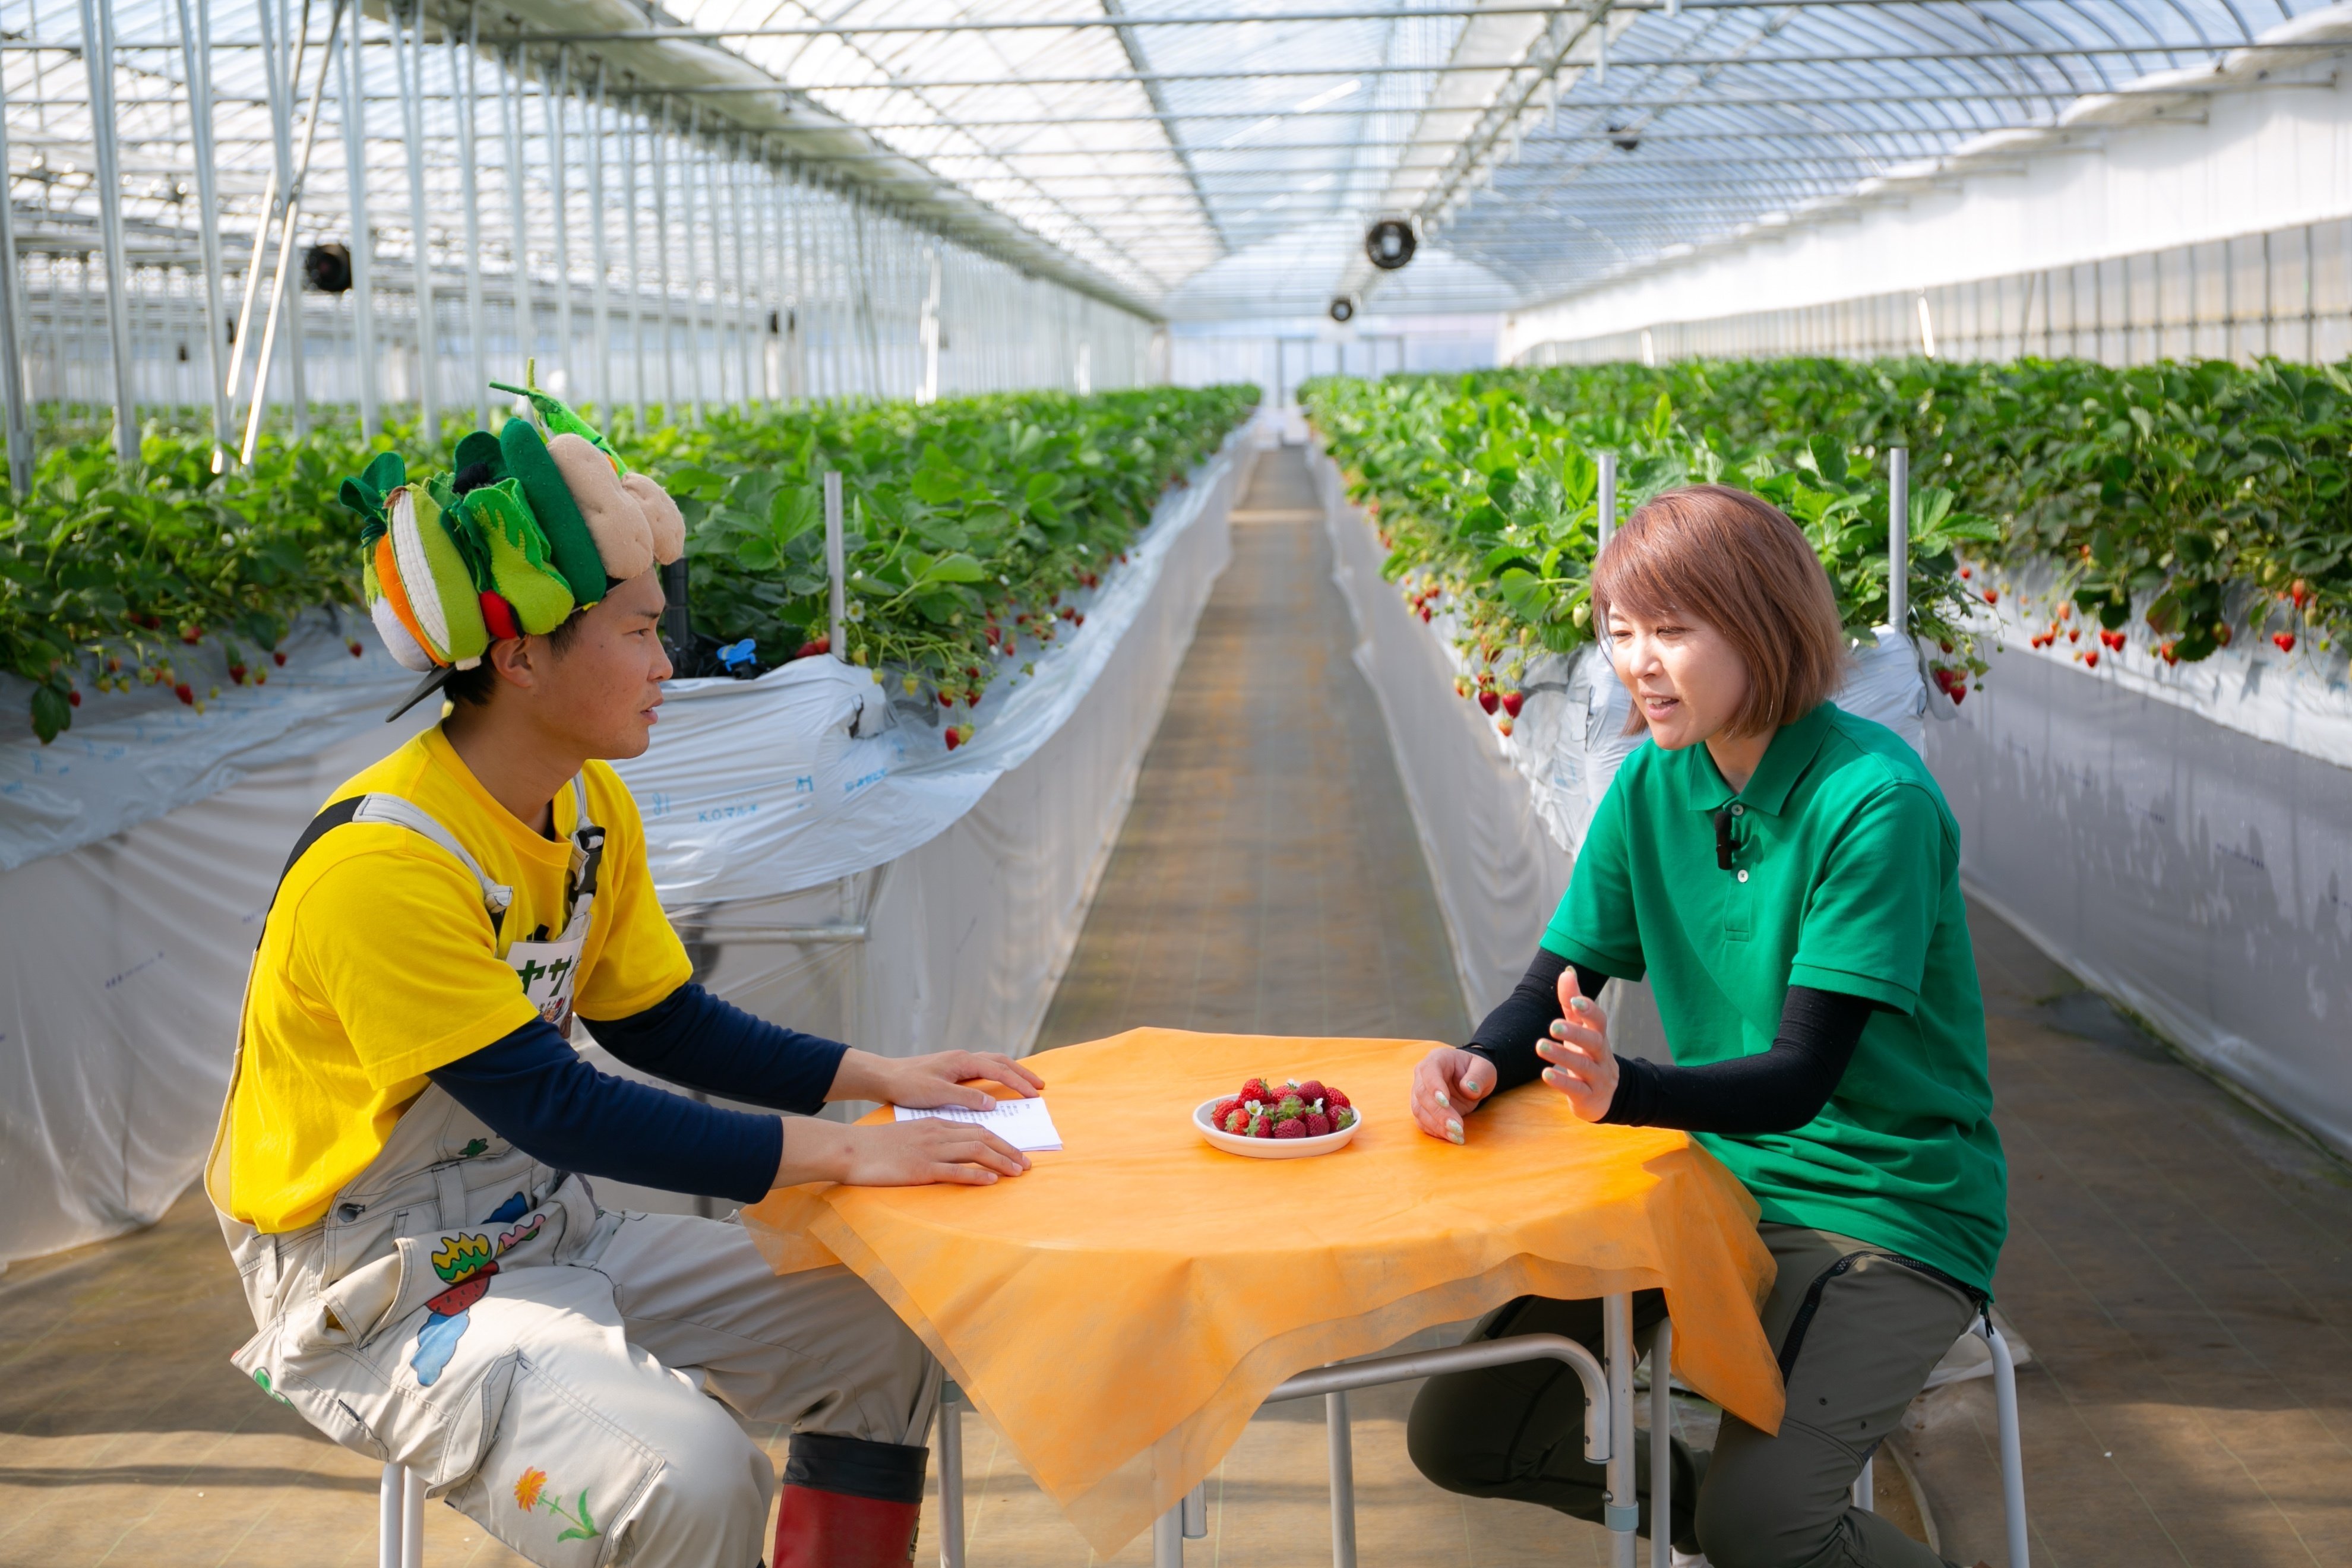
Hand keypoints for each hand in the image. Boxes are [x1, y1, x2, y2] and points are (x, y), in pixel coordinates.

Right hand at [777, 1115, 1030, 1188]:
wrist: (852, 1148)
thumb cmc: (878, 1146)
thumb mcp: (911, 1135)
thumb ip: (933, 1139)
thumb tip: (953, 1152)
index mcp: (936, 1125)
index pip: (977, 1129)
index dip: (1001, 1141)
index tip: (1017, 1152)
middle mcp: (938, 1134)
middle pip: (983, 1138)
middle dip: (1009, 1151)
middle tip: (1028, 1164)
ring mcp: (930, 1151)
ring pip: (975, 1152)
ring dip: (1001, 1161)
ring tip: (1018, 1172)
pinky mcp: (921, 1168)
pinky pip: (954, 1171)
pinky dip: (976, 1175)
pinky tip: (991, 1181)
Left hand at [830, 1048, 1045, 1110]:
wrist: (885, 1076)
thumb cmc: (908, 1085)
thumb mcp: (937, 1094)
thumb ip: (966, 1098)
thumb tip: (994, 1103)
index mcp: (962, 1061)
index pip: (998, 1070)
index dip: (1018, 1082)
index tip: (1035, 1095)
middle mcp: (963, 1058)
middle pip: (1001, 1061)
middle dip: (1022, 1073)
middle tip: (1041, 1086)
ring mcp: (958, 1062)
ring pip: (993, 1062)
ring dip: (1012, 1071)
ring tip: (1027, 1083)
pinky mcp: (952, 1068)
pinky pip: (983, 1067)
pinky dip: (998, 1073)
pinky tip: (999, 1082)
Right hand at [1411, 1046, 1497, 1144]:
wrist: (1470, 1080)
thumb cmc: (1476, 1071)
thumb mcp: (1485, 1069)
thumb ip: (1478, 1076)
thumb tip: (1468, 1089)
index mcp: (1437, 1059)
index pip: (1429, 1071)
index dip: (1434, 1087)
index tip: (1446, 1102)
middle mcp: (1423, 1075)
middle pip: (1422, 1094)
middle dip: (1439, 1113)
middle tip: (1458, 1127)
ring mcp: (1420, 1093)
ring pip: (1419, 1110)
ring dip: (1436, 1126)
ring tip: (1456, 1136)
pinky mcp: (1423, 1109)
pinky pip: (1422, 1121)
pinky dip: (1435, 1131)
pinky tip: (1450, 1137)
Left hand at [1540, 967, 1617, 1120]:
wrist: (1607, 1095)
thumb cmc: (1588, 1054)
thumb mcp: (1581, 1029)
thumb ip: (1572, 1002)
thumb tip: (1566, 972)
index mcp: (1598, 1036)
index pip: (1599, 1021)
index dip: (1589, 1010)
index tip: (1575, 1001)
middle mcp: (1600, 1056)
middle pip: (1594, 1042)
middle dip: (1575, 1033)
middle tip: (1553, 1025)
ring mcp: (1597, 1077)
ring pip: (1583, 1066)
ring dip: (1562, 1055)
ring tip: (1540, 1045)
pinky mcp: (1589, 1097)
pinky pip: (1576, 1090)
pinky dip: (1562, 1082)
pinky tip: (1545, 1074)